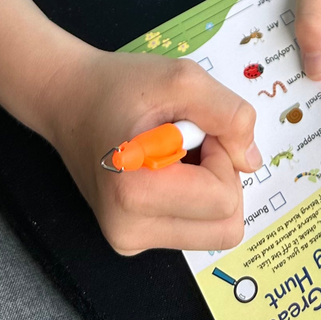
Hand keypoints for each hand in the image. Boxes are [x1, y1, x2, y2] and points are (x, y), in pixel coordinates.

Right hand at [41, 46, 260, 254]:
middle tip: (190, 139)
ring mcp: (128, 240)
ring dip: (210, 187)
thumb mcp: (182, 79)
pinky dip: (193, 196)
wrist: (68, 98)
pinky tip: (167, 165)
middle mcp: (129, 232)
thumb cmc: (118, 86)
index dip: (223, 155)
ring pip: (212, 230)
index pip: (224, 200)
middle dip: (222, 177)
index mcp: (135, 195)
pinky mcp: (131, 238)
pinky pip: (191, 227)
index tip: (195, 126)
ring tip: (177, 151)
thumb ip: (229, 115)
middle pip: (225, 226)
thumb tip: (252, 161)